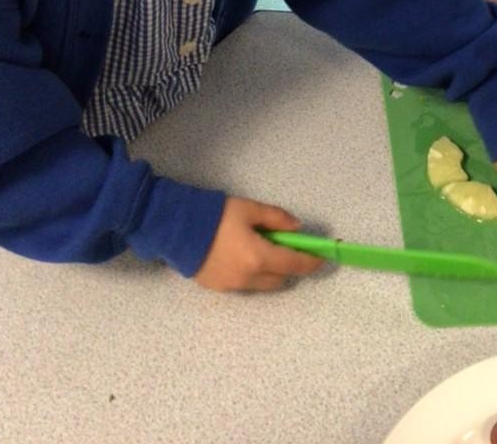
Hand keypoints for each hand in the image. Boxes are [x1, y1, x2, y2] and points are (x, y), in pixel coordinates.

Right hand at [194, 197, 322, 291]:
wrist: (174, 229)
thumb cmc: (214, 216)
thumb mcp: (248, 209)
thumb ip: (276, 218)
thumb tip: (297, 229)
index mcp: (259, 257)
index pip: (294, 264)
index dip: (311, 262)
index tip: (321, 258)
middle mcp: (248, 278)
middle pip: (280, 278)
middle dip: (289, 266)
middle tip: (286, 248)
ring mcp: (232, 286)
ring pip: (263, 284)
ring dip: (270, 271)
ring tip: (260, 250)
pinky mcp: (218, 288)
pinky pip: (244, 284)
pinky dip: (251, 274)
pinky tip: (241, 256)